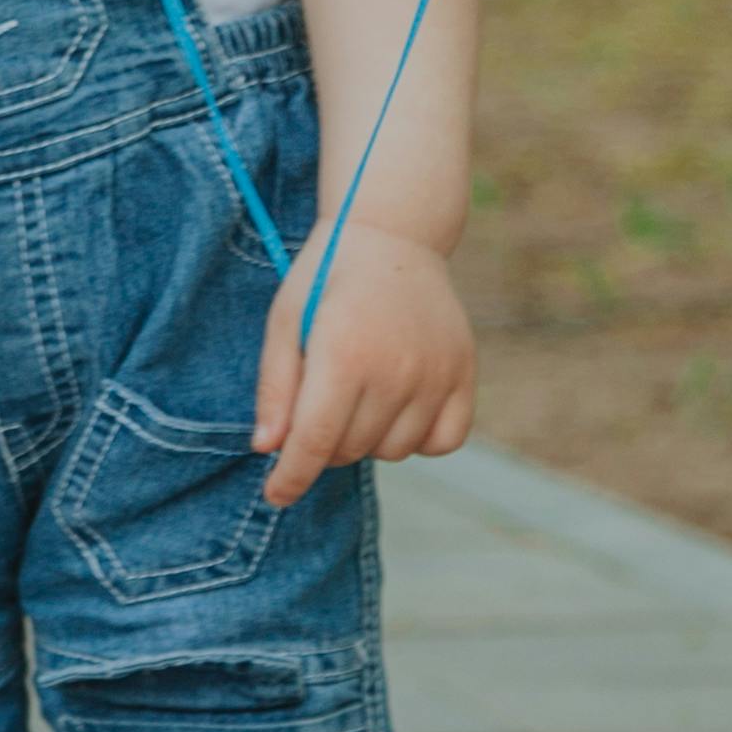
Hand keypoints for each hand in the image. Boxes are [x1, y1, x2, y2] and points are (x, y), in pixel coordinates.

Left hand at [252, 220, 475, 507]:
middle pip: (350, 450)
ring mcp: (436, 373)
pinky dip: (418, 438)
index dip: (291, 477)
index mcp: (343, 353)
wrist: (393, 236)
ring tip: (360, 392)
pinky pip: (442, 442)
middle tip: (319, 400)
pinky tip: (399, 405)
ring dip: (369, 438)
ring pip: (393, 451)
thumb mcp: (285, 321)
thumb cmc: (327, 279)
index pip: (315, 442)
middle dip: (323, 441)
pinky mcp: (464, 374)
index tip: (276, 495)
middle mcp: (395, 368)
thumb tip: (268, 449)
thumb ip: (275, 388)